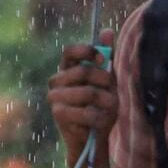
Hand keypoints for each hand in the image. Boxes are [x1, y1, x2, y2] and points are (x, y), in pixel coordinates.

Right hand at [47, 28, 117, 157]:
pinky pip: (86, 111)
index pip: (70, 51)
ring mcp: (55, 97)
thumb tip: (108, 30)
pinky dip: (99, 117)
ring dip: (105, 102)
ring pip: (87, 92)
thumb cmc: (101, 106)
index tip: (103, 59)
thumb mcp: (108, 82)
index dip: (87, 51)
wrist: (95, 136)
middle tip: (113, 92)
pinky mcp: (58, 114)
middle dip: (104, 81)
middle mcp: (57, 81)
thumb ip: (107, 59)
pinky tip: (100, 121)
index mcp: (67, 69)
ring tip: (110, 109)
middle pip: (83, 71)